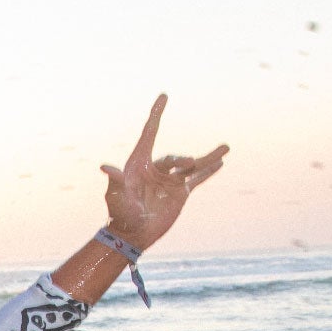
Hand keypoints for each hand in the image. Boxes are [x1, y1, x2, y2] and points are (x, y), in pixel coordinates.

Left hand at [100, 95, 227, 252]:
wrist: (133, 234)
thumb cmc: (119, 214)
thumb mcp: (116, 197)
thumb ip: (115, 181)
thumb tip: (105, 168)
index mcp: (139, 163)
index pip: (150, 132)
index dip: (156, 114)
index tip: (164, 96)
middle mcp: (156, 168)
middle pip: (174, 157)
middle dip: (182, 159)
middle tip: (189, 162)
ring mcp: (170, 180)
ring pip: (192, 166)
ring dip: (208, 158)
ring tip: (226, 148)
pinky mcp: (180, 192)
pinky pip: (198, 179)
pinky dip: (209, 171)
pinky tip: (221, 161)